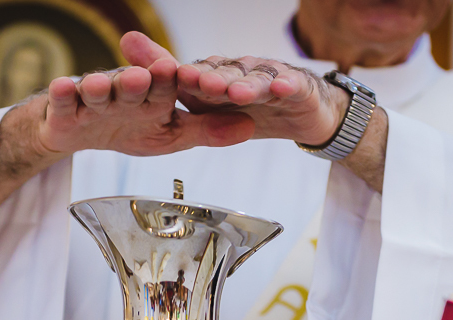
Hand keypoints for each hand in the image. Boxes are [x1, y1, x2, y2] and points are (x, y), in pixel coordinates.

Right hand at [36, 33, 253, 156]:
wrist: (82, 133)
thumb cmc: (130, 127)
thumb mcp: (172, 135)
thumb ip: (207, 131)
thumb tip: (250, 126)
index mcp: (154, 96)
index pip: (166, 86)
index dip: (172, 80)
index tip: (180, 72)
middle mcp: (125, 92)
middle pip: (133, 85)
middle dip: (138, 81)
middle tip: (147, 76)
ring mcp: (94, 99)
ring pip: (98, 91)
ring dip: (100, 87)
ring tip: (102, 85)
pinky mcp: (66, 109)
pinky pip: (63, 101)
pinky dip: (62, 95)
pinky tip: (62, 87)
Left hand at [175, 56, 349, 146]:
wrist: (304, 114)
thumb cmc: (257, 109)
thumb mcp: (217, 112)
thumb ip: (187, 97)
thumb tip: (148, 87)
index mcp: (221, 78)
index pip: (202, 74)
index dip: (190, 76)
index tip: (176, 77)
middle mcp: (244, 72)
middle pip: (228, 73)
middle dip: (214, 77)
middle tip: (201, 83)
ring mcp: (272, 77)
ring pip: (257, 78)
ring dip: (246, 84)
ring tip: (237, 93)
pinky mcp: (299, 87)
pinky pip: (293, 85)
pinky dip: (287, 85)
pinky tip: (281, 88)